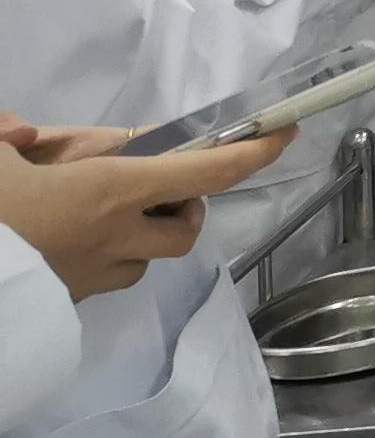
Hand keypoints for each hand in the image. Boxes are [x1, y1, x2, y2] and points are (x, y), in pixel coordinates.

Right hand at [0, 123, 293, 299]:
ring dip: (140, 235)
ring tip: (102, 212)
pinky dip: (102, 257)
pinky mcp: (66, 306)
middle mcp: (116, 237)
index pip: (205, 171)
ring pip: (144, 259)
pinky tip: (65, 242)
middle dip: (186, 207)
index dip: (251, 152)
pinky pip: (104, 278)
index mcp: (112, 191)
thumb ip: (16, 137)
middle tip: (156, 185)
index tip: (284, 134)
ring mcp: (92, 278)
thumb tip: (20, 130)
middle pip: (185, 228)